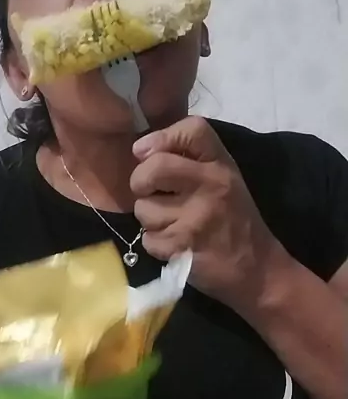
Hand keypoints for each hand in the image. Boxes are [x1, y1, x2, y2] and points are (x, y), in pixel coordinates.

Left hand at [131, 116, 284, 310]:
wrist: (258, 269)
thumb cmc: (235, 220)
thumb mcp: (224, 179)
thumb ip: (190, 159)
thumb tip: (141, 149)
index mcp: (221, 164)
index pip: (192, 129)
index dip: (162, 137)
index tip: (147, 153)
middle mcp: (211, 185)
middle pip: (154, 167)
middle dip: (141, 181)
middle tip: (149, 192)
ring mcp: (197, 216)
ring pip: (144, 208)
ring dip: (150, 219)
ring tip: (172, 224)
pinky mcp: (184, 246)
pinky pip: (147, 238)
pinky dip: (156, 244)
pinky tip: (175, 244)